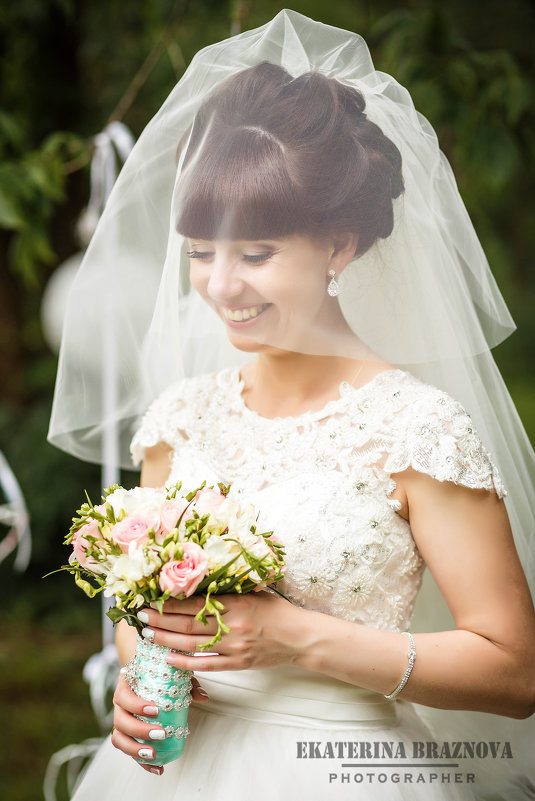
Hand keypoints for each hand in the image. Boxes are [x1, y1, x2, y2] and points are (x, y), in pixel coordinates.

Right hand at [111, 674, 208, 773]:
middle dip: (139, 730)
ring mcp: (120, 722)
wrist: (147, 679)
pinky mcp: (126, 737)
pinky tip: (158, 769)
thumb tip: (203, 698)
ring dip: (135, 749)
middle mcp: (119, 706)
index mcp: (125, 687)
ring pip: (119, 739)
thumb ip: (188, 684)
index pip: (124, 697)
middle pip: (120, 721)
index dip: (136, 706)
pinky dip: (142, 763)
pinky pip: (129, 751)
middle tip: (161, 733)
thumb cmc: (159, 677)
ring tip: (154, 754)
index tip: (156, 711)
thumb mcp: (173, 676)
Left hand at [138, 591, 303, 671]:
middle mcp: (232, 625)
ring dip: (166, 640)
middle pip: (187, 624)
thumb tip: (201, 581)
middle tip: (141, 616)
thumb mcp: (254, 592)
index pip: (195, 603)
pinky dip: (185, 663)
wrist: (299, 637)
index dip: (171, 602)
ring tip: (148, 635)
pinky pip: (205, 665)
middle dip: (161, 620)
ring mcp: (234, 647)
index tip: (152, 599)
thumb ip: (230, 590)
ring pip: (191, 645)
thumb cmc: (277, 610)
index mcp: (236, 603)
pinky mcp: (237, 663)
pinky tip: (169, 659)